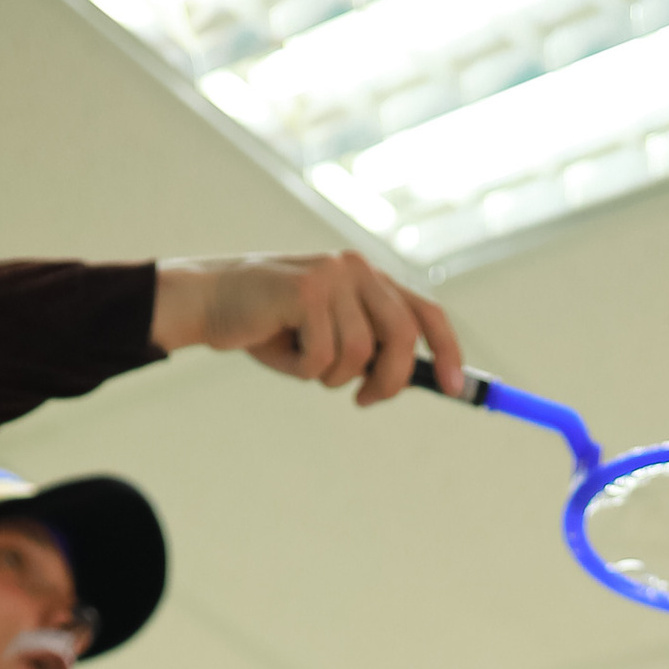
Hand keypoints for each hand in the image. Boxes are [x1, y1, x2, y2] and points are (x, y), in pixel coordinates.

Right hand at [151, 252, 463, 404]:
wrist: (214, 302)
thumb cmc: (274, 327)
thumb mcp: (330, 337)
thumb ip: (371, 350)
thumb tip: (418, 379)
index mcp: (370, 279)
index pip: (425, 312)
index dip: (447, 350)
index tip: (455, 387)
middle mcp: (357, 269)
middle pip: (401, 337)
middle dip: (388, 380)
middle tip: (364, 399)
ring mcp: (333, 276)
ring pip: (359, 354)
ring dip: (330, 376)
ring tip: (302, 360)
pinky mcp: (306, 291)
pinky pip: (322, 357)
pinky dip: (302, 370)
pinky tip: (280, 347)